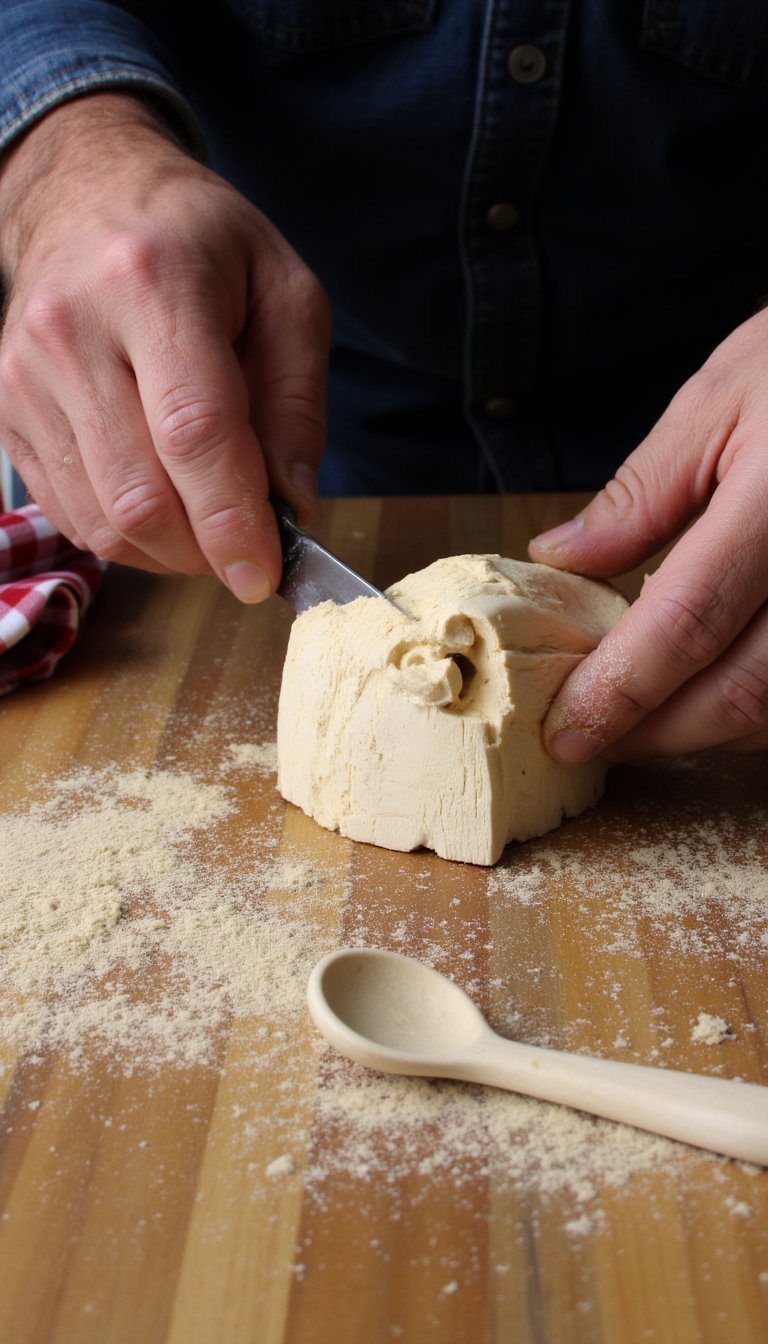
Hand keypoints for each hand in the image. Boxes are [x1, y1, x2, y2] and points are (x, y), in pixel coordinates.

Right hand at [0, 93, 329, 598]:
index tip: (265, 574)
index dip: (232, 519)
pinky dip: (128, 536)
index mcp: (152, 283)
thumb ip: (297, 402)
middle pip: (141, 493)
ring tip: (209, 521)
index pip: (193, 430)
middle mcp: (72, 329)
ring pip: (102, 520)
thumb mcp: (286, 294)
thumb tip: (292, 504)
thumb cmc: (200, 243)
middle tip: (247, 548)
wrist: (86, 196)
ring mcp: (25, 374)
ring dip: (170, 551)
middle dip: (205, 549)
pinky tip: (163, 505)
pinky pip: (71, 514)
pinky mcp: (6, 412)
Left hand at [529, 305, 767, 759]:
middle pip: (745, 690)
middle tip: (594, 739)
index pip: (689, 621)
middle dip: (659, 733)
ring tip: (643, 723)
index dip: (622, 690)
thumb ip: (642, 493)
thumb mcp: (720, 396)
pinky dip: (762, 710)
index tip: (567, 728)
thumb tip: (564, 560)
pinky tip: (714, 696)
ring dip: (711, 733)